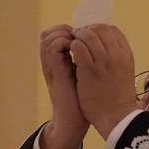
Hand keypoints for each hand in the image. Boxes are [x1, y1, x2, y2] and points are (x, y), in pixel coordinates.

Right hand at [38, 23, 86, 148]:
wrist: (77, 119)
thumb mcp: (86, 76)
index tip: (85, 34)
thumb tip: (100, 45)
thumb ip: (87, 61)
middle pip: (48, 33)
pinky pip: (52, 48)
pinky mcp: (54, 72)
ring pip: (48, 37)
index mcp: (59, 62)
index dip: (68, 30)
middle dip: (65, 29)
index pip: (55, 35)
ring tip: (79, 42)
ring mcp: (51, 67)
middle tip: (81, 36)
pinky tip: (77, 49)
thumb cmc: (85, 101)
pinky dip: (64, 42)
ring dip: (64, 34)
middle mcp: (52, 63)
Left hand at [71, 24, 138, 137]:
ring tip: (73, 46)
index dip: (98, 30)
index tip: (90, 38)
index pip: (112, 30)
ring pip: (88, 34)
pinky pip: (78, 47)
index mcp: (126, 54)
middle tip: (77, 39)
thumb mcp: (124, 72)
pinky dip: (72, 46)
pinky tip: (70, 54)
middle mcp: (117, 55)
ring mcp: (104, 61)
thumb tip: (103, 47)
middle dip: (86, 30)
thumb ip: (116, 59)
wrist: (116, 118)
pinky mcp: (90, 70)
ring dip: (78, 37)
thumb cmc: (117, 98)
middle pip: (100, 28)